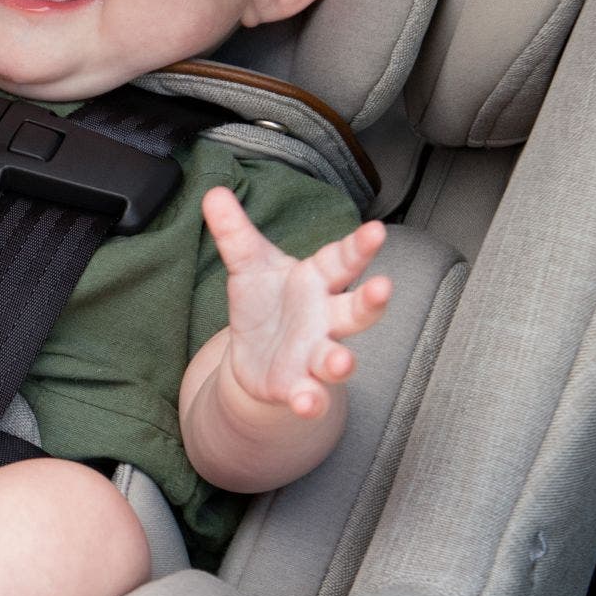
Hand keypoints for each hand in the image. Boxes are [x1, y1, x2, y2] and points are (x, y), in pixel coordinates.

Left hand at [207, 189, 391, 423]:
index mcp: (317, 281)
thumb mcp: (248, 264)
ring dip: (340, 362)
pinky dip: (311, 401)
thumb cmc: (264, 302)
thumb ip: (235, 233)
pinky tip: (307, 403)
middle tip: (383, 287)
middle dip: (371, 301)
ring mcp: (314, 355)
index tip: (376, 230)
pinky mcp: (296, 387)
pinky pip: (310, 396)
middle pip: (356, 310)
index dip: (360, 246)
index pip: (343, 260)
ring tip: (341, 362)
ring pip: (336, 358)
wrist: (255, 357)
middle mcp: (325, 319)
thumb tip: (212, 192)